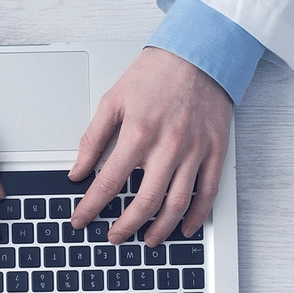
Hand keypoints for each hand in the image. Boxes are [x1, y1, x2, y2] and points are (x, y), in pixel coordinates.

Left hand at [68, 47, 232, 245]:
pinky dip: (196, 216)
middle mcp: (168, 146)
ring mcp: (194, 151)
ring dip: (161, 229)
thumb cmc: (156, 73)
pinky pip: (208, 193)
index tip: (81, 221)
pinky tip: (184, 228)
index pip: (108, 183)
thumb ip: (93, 139)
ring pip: (177, 203)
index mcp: (138, 133)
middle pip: (145, 202)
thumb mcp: (113, 100)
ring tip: (147, 241)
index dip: (91, 207)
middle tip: (114, 237)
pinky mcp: (215, 151)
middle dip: (126, 226)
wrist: (200, 51)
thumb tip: (77, 171)